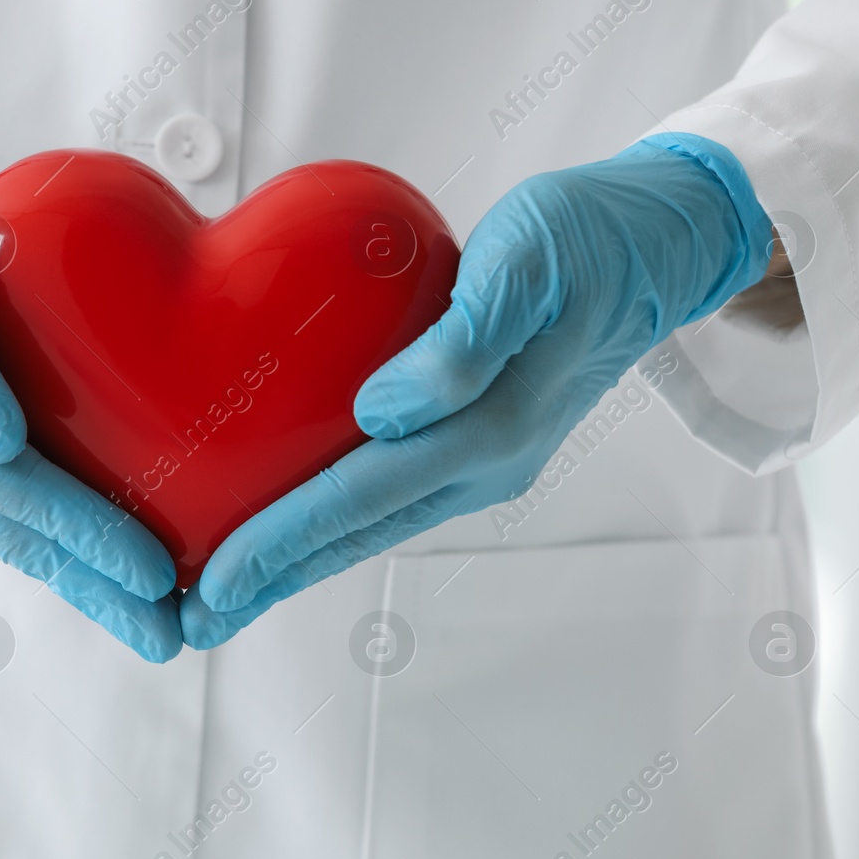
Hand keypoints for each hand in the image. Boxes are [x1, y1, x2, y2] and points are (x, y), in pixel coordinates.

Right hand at [0, 49, 179, 660]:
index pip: (15, 491)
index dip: (88, 535)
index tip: (156, 575)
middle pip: (13, 534)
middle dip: (92, 588)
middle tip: (168, 636)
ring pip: (5, 526)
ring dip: (74, 573)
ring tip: (142, 612)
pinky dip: (48, 527)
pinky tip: (90, 543)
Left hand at [181, 133, 772, 647]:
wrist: (659, 243)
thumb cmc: (592, 237)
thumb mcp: (531, 262)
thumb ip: (464, 341)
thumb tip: (384, 408)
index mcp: (494, 426)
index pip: (363, 493)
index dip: (283, 539)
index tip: (217, 579)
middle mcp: (487, 461)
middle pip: (359, 532)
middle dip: (276, 578)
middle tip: (199, 621)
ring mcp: (484, 458)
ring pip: (372, 523)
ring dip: (300, 561)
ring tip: (232, 591)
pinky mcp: (476, 438)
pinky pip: (389, 493)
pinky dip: (333, 520)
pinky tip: (294, 525)